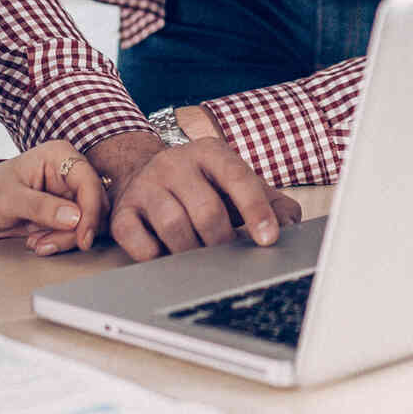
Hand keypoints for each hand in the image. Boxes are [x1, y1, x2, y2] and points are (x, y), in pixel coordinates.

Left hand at [0, 141, 108, 251]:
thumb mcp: (9, 199)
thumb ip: (40, 206)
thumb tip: (75, 217)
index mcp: (59, 155)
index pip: (89, 182)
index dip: (91, 211)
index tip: (82, 238)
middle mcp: (70, 172)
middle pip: (94, 205)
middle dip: (73, 231)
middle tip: (45, 244)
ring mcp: (71, 193)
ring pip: (89, 222)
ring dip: (65, 239)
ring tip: (36, 243)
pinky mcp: (69, 212)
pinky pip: (77, 232)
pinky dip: (61, 242)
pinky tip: (38, 242)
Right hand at [78, 132, 302, 261]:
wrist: (143, 172)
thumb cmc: (202, 186)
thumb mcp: (238, 185)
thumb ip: (272, 202)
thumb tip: (289, 225)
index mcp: (210, 152)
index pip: (238, 177)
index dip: (256, 209)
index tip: (268, 239)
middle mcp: (175, 163)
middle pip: (206, 209)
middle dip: (223, 241)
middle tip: (230, 258)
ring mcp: (146, 185)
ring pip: (173, 225)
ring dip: (192, 251)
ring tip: (201, 261)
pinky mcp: (123, 210)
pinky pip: (136, 238)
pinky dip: (154, 254)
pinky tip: (166, 255)